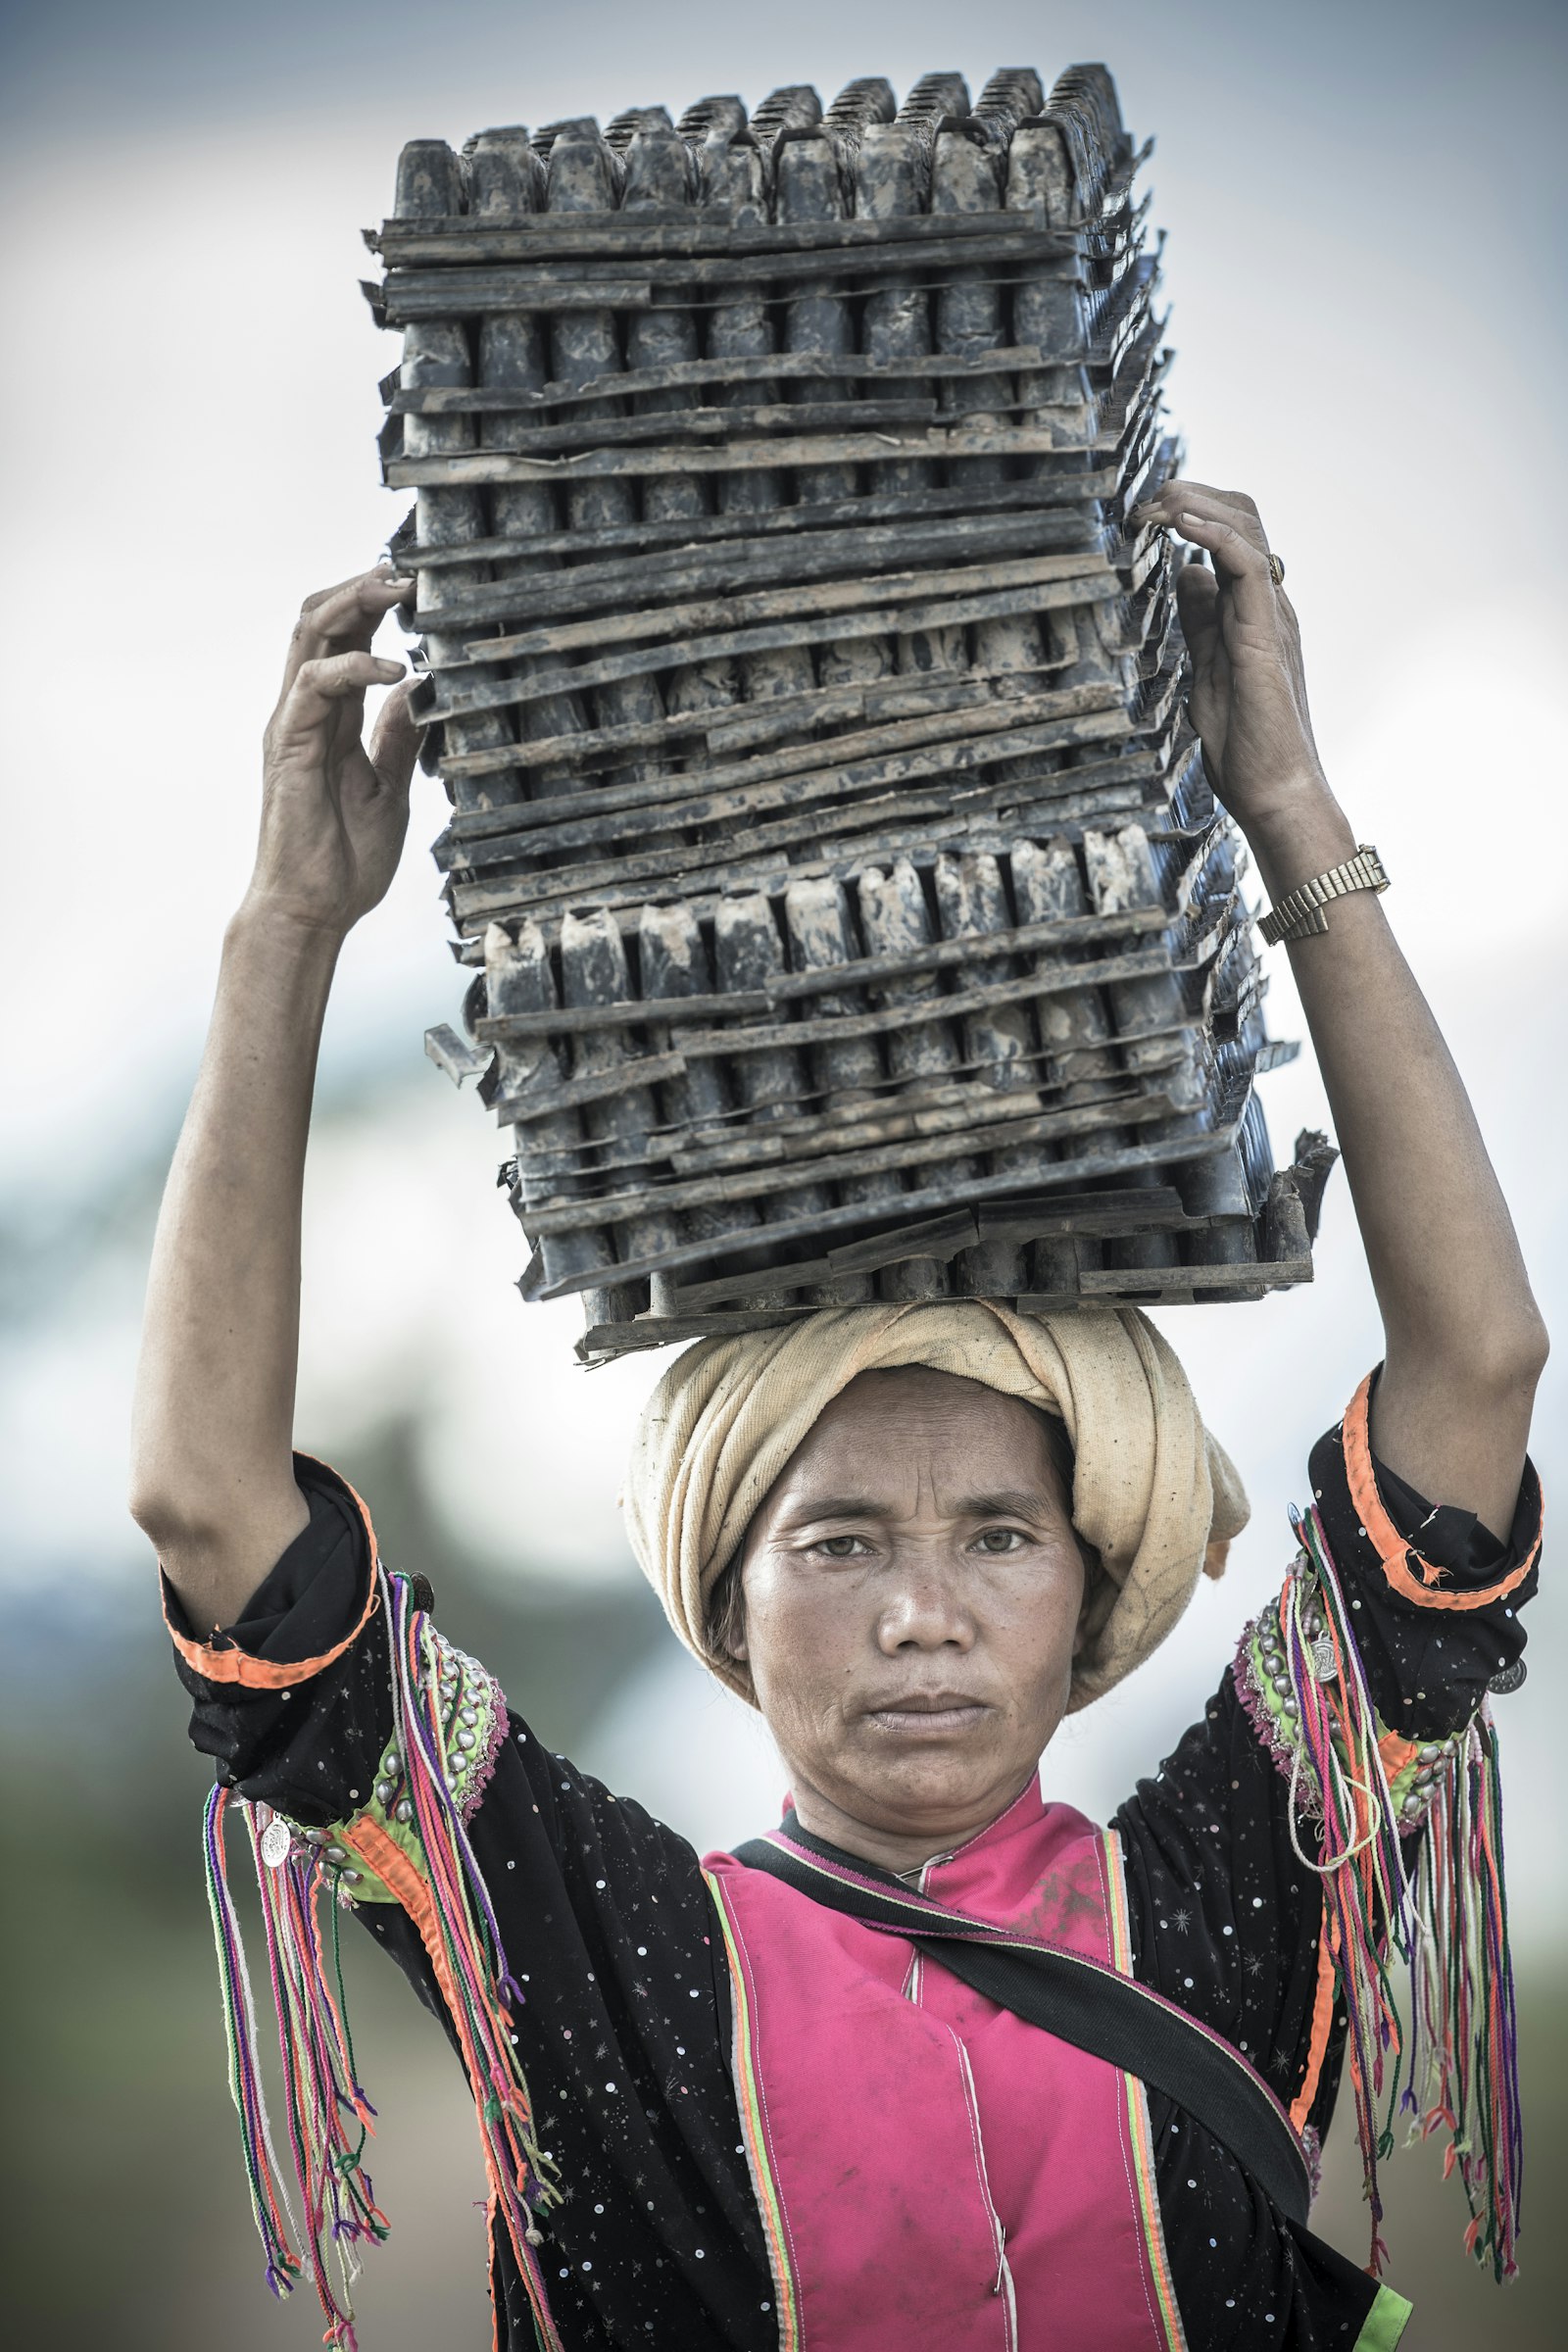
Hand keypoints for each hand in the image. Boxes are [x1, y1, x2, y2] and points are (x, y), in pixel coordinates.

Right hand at [245, 567, 420, 938]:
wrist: (315, 910)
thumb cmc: (346, 861)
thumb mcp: (391, 789)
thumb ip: (398, 738)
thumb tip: (417, 692)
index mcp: (330, 720)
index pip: (345, 641)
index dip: (374, 606)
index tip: (414, 584)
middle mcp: (305, 713)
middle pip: (320, 622)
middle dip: (360, 588)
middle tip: (405, 571)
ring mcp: (292, 726)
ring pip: (309, 637)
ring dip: (353, 605)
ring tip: (396, 590)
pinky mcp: (288, 746)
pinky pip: (313, 685)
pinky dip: (353, 666)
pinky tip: (393, 669)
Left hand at [1131, 481, 1325, 835]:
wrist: (1277, 792)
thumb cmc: (1245, 747)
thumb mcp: (1205, 670)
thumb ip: (1201, 621)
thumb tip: (1188, 574)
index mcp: (1255, 612)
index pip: (1232, 535)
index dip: (1191, 512)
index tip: (1146, 514)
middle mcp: (1269, 604)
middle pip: (1243, 516)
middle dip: (1191, 495)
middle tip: (1144, 502)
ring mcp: (1272, 615)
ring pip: (1246, 527)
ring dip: (1196, 504)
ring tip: (1156, 503)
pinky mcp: (1267, 632)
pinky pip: (1249, 563)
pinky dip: (1215, 533)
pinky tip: (1182, 525)